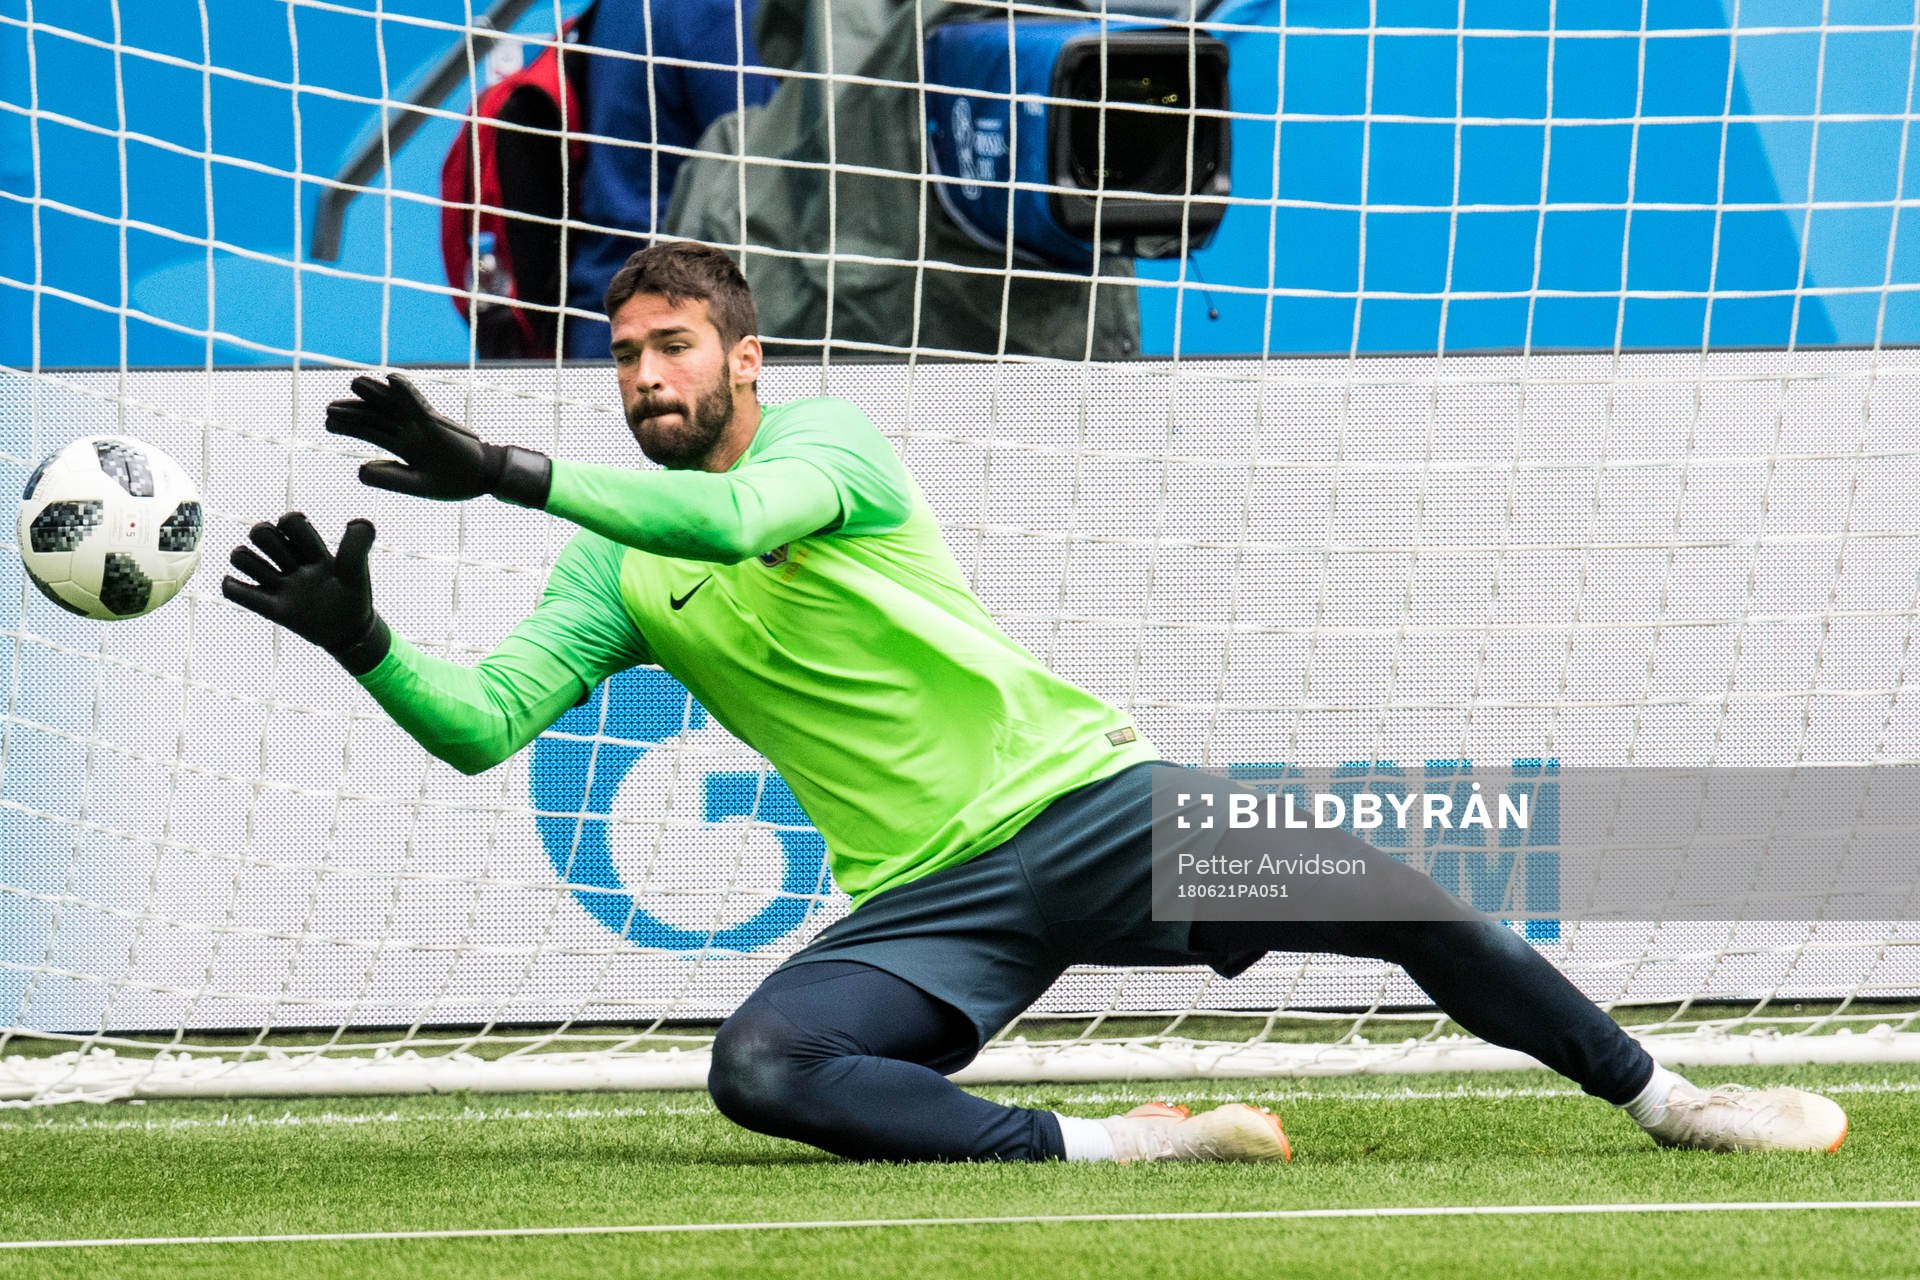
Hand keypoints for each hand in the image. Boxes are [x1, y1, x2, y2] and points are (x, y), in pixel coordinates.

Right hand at [221, 512, 390, 674]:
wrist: (349, 631)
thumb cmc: (353, 596)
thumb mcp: (357, 570)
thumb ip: (357, 546)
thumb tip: (358, 520)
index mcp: (310, 550)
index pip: (290, 521)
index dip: (292, 524)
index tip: (310, 547)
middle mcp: (290, 562)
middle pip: (260, 532)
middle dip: (268, 539)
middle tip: (290, 562)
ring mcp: (279, 584)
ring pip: (241, 556)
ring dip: (248, 562)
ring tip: (270, 577)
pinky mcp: (271, 608)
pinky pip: (235, 592)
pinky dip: (231, 587)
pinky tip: (240, 587)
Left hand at [325, 371, 549, 506]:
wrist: (484, 477)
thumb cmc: (455, 481)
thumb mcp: (418, 484)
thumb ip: (391, 478)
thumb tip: (360, 469)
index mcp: (405, 447)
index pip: (373, 432)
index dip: (350, 426)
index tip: (328, 423)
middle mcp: (411, 431)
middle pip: (378, 416)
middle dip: (354, 410)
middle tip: (328, 407)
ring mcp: (423, 424)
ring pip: (394, 405)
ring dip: (375, 394)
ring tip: (354, 383)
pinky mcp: (437, 421)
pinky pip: (419, 403)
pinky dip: (406, 391)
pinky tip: (392, 379)